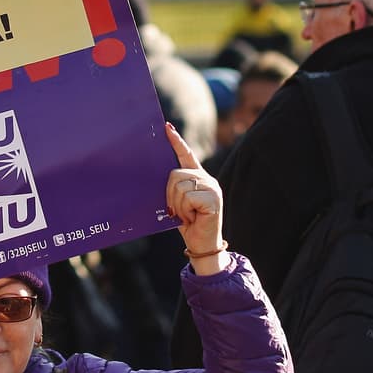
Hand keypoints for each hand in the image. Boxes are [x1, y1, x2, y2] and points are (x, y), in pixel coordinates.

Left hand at [165, 123, 230, 274]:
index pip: (186, 155)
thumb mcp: (178, 203)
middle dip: (170, 196)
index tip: (166, 127)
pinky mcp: (213, 198)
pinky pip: (187, 197)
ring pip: (179, 186)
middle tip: (178, 212)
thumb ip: (174, 188)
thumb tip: (159, 176)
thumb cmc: (188, 224)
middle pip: (175, 174)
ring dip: (177, 206)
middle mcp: (207, 179)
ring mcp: (211, 187)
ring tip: (187, 216)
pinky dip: (184, 210)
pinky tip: (193, 218)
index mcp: (198, 177)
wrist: (202, 245)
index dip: (176, 141)